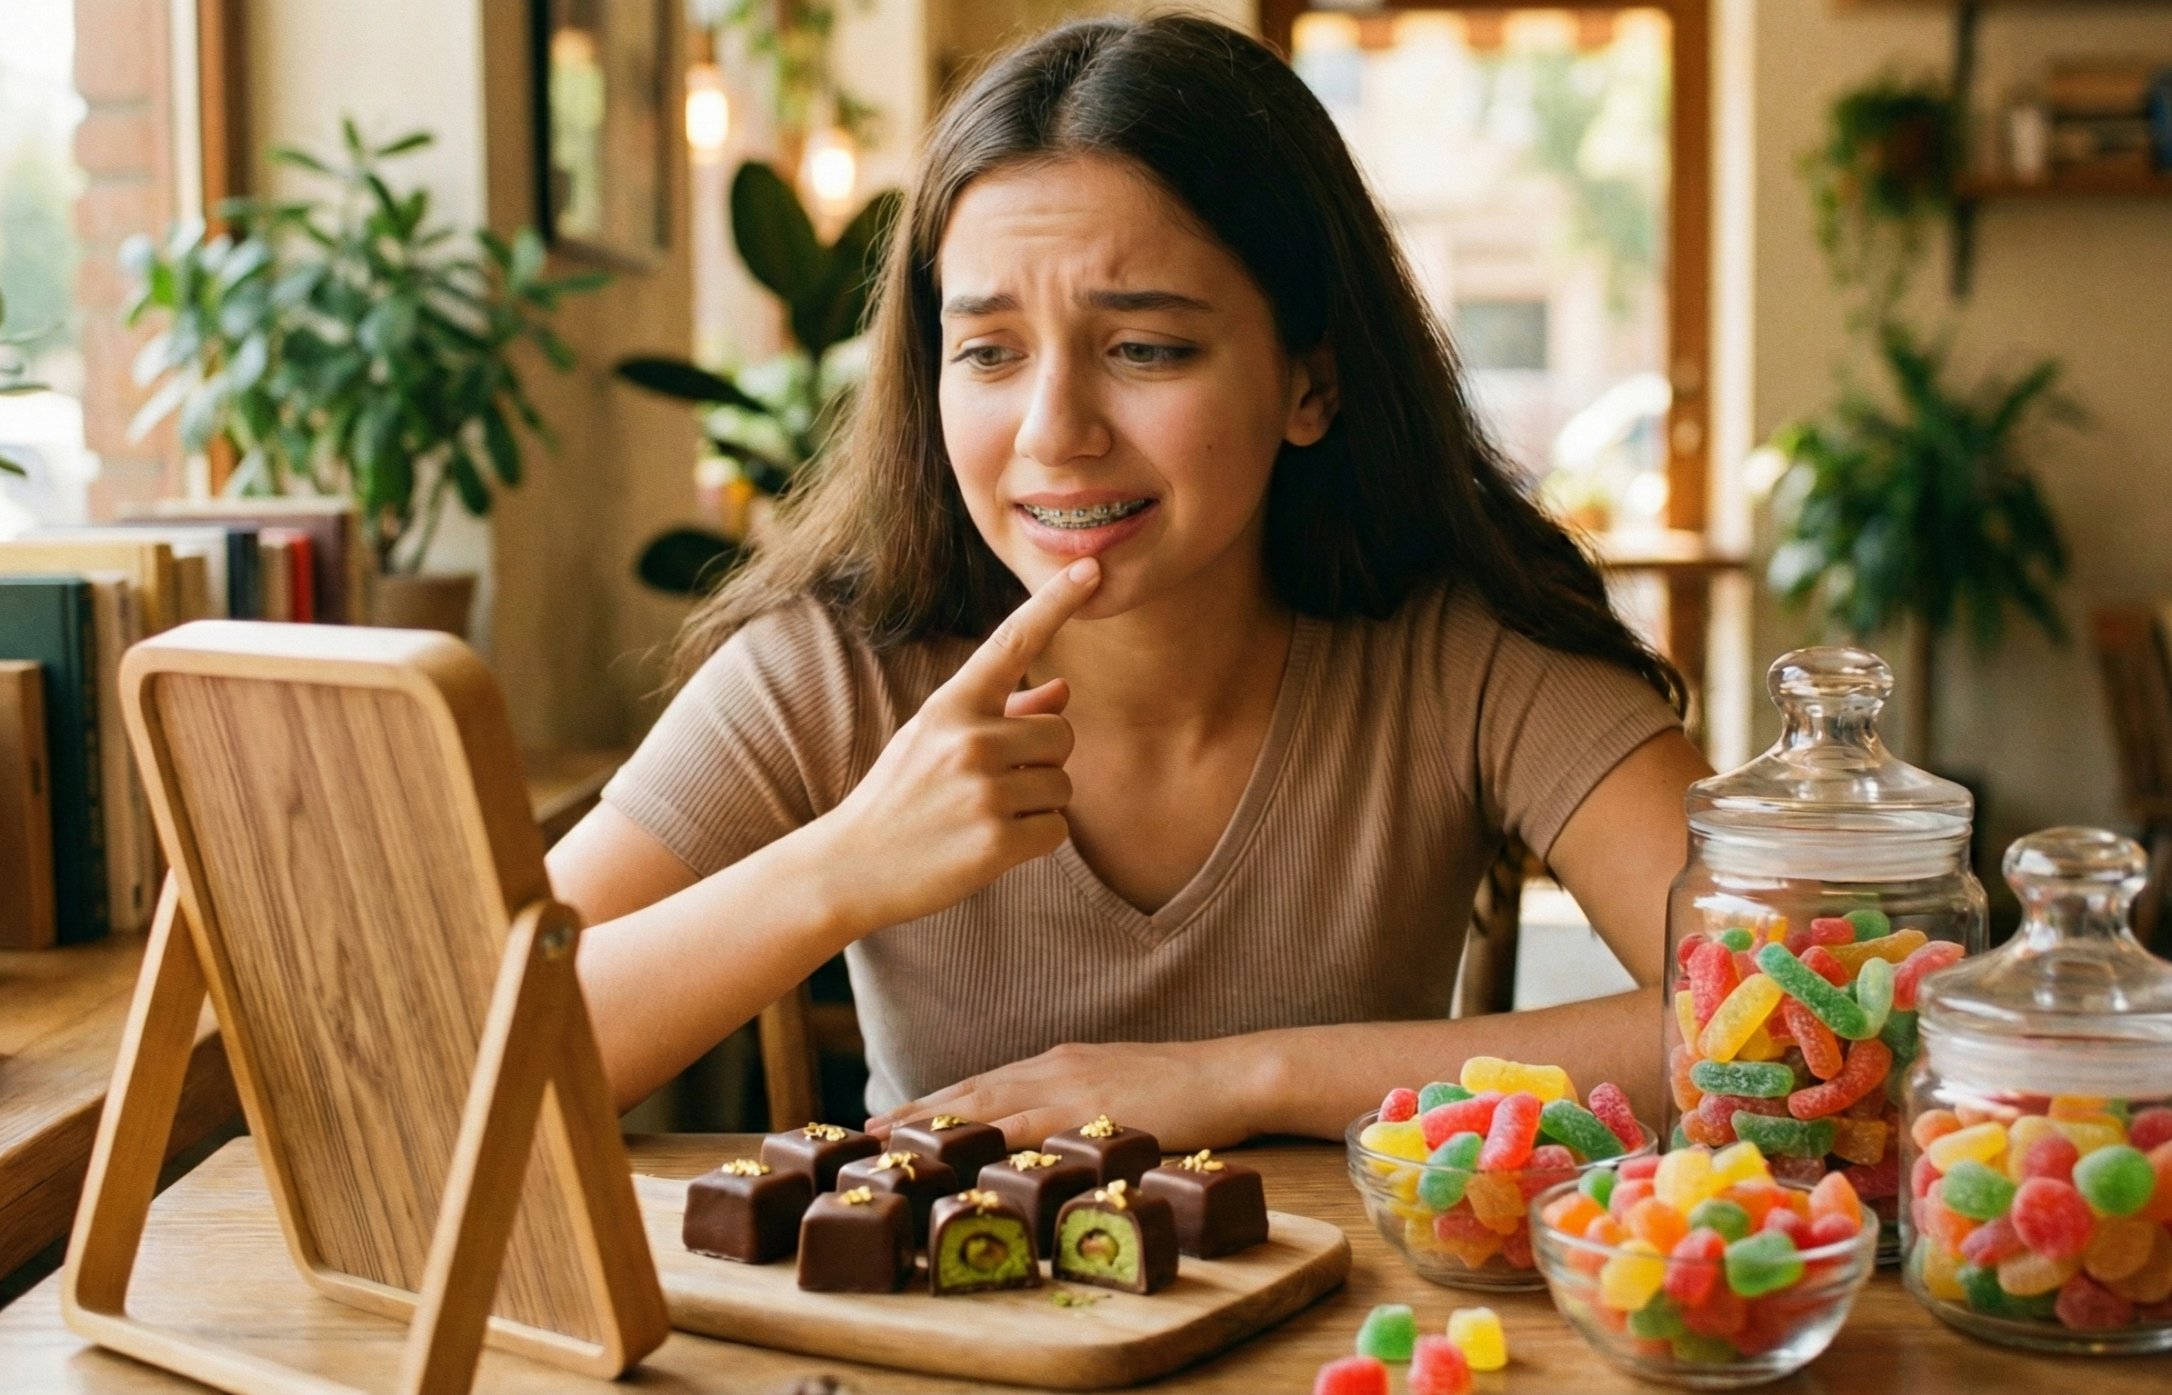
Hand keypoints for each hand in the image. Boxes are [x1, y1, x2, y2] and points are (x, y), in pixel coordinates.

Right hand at [810, 557, 1100, 932]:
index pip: (1013, 642)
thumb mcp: (935, 740)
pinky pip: (1057, 830)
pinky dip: (1034, 841)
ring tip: (981, 815)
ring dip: (1037, 803)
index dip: (1055, 602)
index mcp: (952, 705)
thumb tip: (1064, 691)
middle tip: (992, 785)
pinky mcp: (997, 841)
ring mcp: (983, 791)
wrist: (846, 867)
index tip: (1092, 567)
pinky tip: (989, 845)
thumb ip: (1003, 713)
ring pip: (1063, 785)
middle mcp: (970, 739)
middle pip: (1063, 733)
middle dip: (1042, 760)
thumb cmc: (899, 796)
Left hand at [865, 1037, 1272, 1153]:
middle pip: (972, 1090)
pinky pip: (1027, 1124)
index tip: (897, 1119)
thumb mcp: (1121, 1090)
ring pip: (987, 1102)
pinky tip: (957, 1150)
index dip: (938, 1102)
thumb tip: (1051, 1135)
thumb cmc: (1188, 1089)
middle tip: (869, 1133)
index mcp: (1060, 1063)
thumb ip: (1081, 1106)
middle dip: (919, 1112)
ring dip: (935, 1123)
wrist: (1234, 1073)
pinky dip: (986, 1137)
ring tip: (892, 1142)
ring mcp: (1070, 1083)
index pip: (985, 1083)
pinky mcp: (1090, 1106)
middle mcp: (1054, 1067)